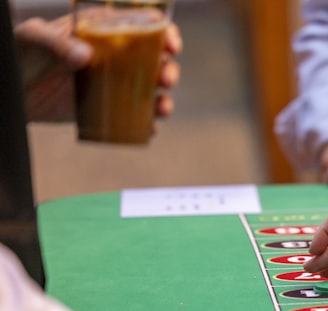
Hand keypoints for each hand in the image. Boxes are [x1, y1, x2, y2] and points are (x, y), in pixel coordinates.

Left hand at [14, 15, 181, 122]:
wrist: (14, 91)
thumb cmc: (22, 55)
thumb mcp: (32, 39)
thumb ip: (55, 42)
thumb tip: (85, 55)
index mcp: (103, 30)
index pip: (142, 24)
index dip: (164, 32)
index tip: (170, 45)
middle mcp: (115, 56)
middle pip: (155, 60)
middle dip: (169, 70)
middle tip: (165, 79)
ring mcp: (113, 84)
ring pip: (150, 91)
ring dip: (164, 100)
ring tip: (162, 108)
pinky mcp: (108, 109)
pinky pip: (135, 118)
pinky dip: (146, 125)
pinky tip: (148, 129)